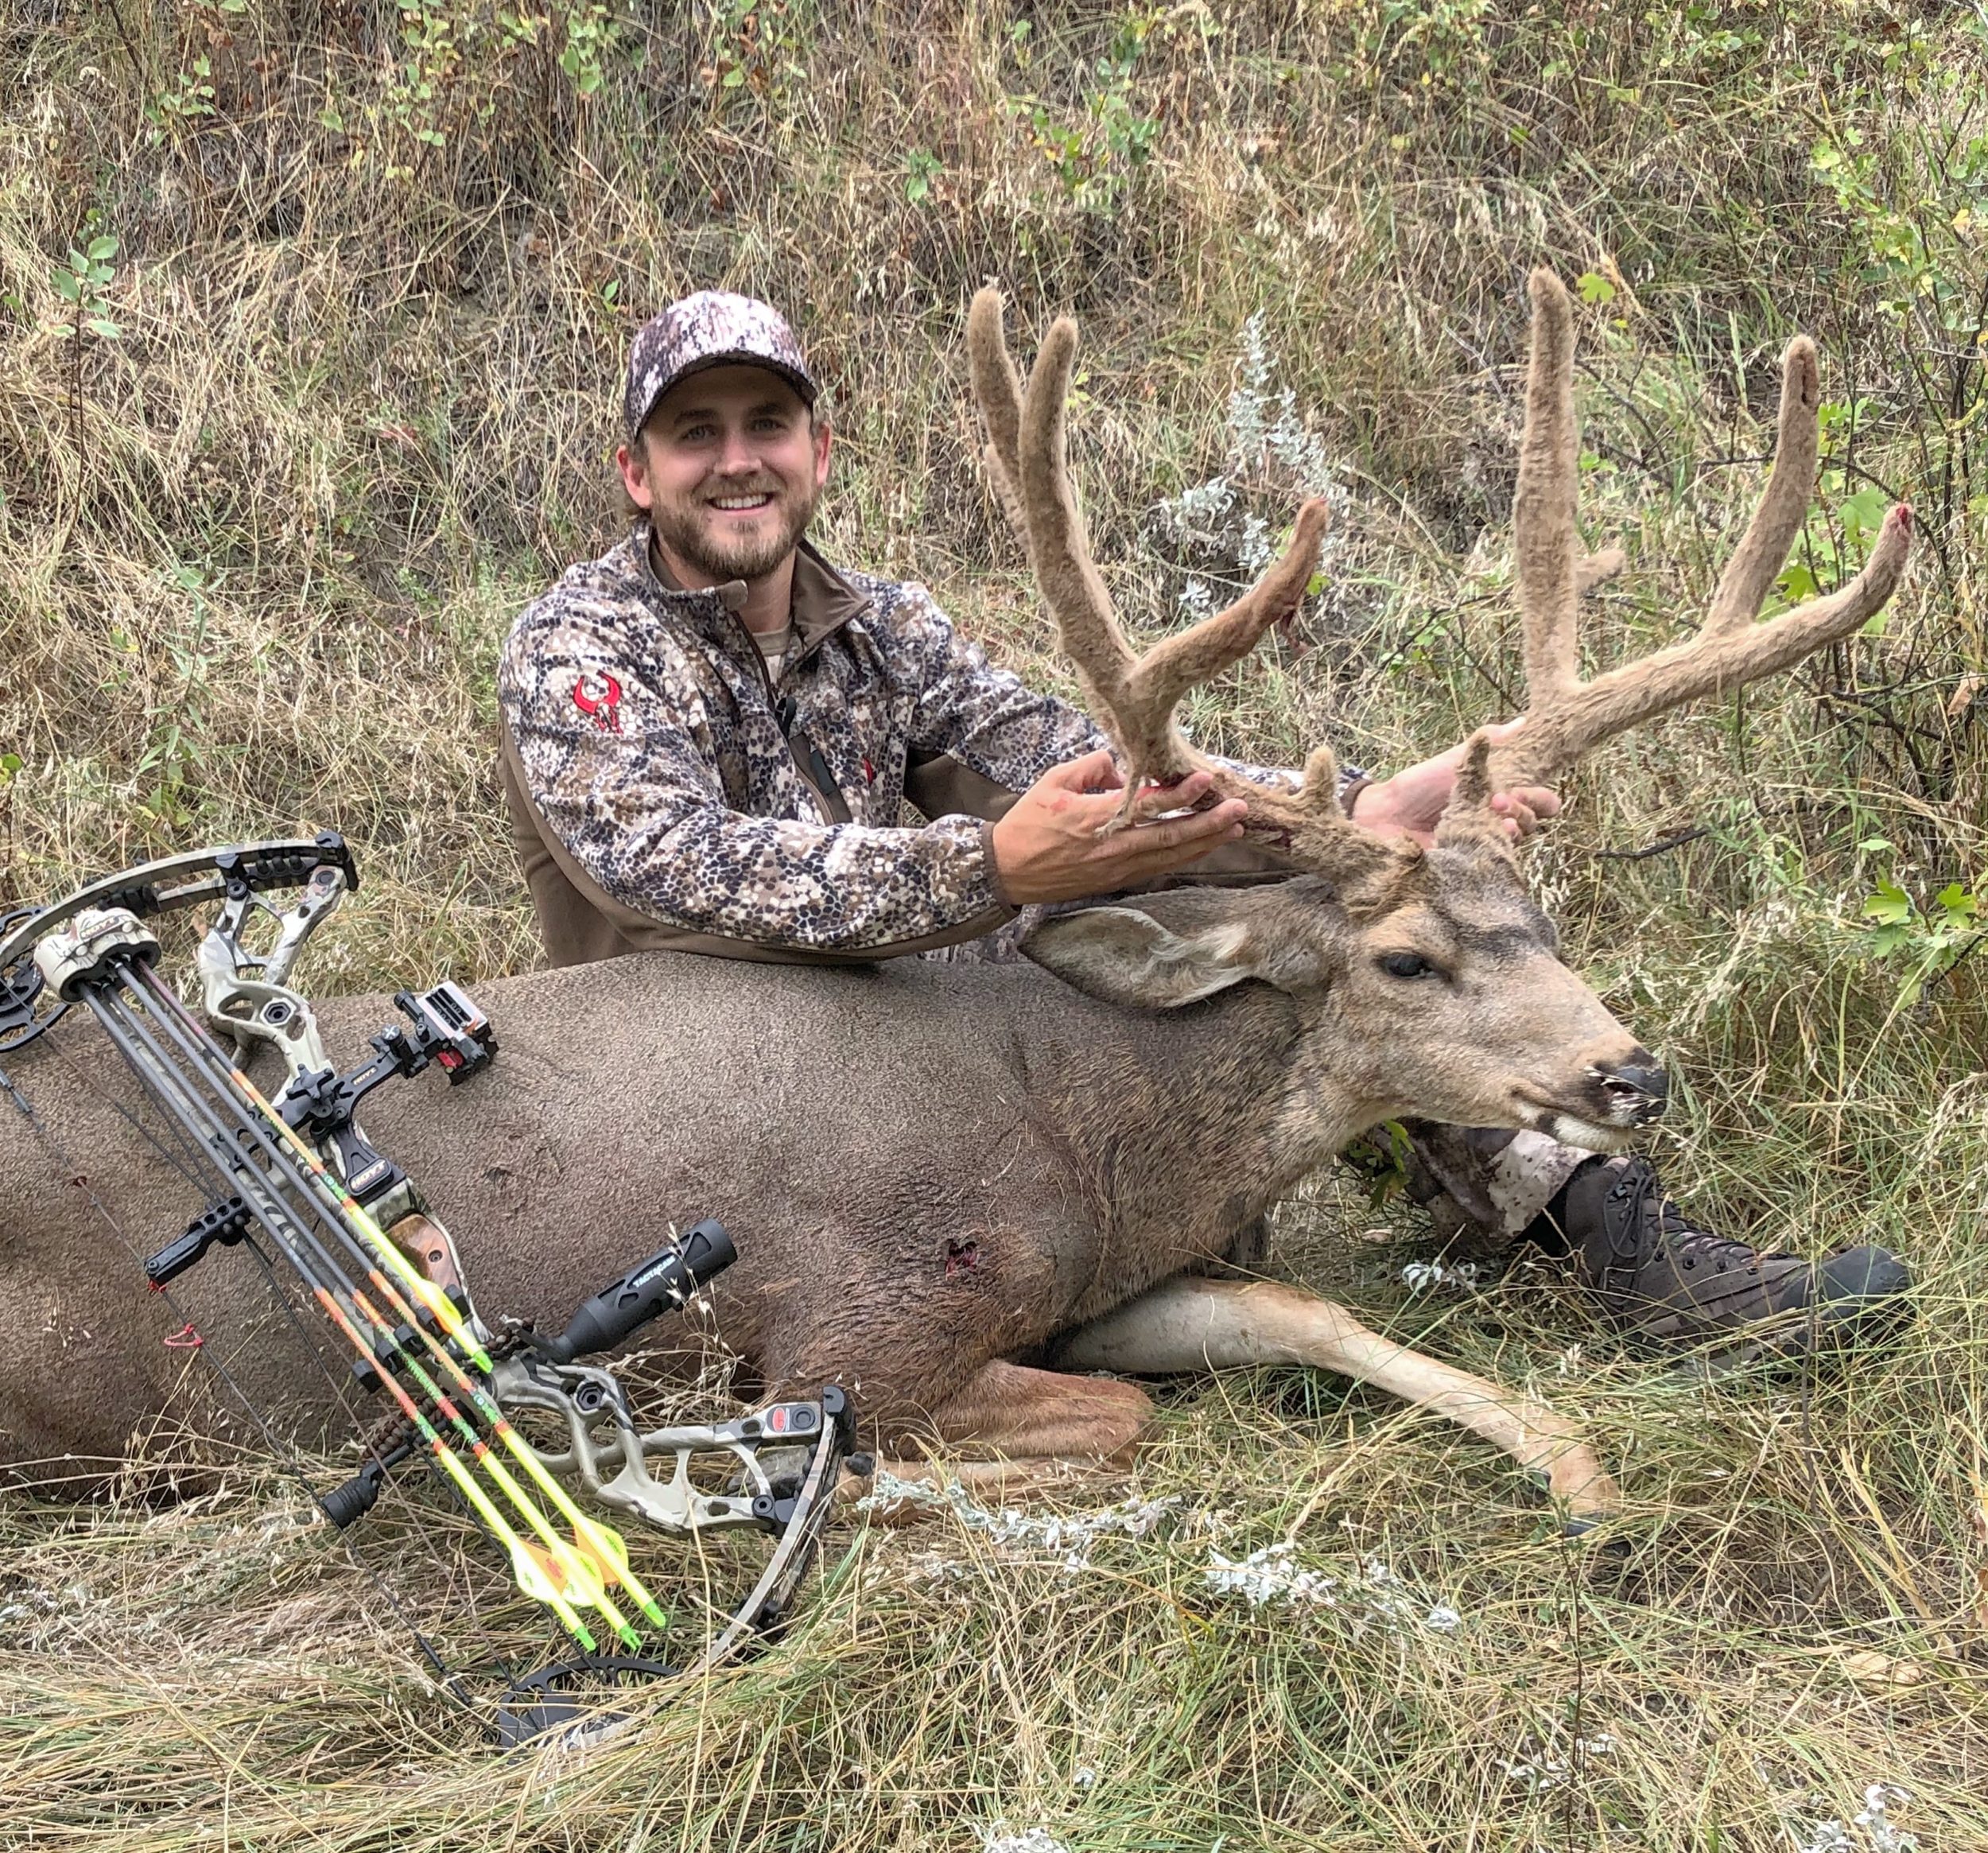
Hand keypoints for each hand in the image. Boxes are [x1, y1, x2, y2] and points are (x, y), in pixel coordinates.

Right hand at [990, 751, 1247, 903]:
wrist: (1006, 870)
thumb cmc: (1027, 822)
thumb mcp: (1053, 782)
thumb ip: (1092, 767)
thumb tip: (1121, 765)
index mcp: (1093, 817)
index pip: (1146, 805)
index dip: (1180, 793)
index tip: (1206, 780)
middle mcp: (1111, 845)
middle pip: (1170, 836)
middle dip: (1208, 824)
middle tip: (1239, 811)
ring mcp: (1115, 867)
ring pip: (1169, 856)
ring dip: (1204, 843)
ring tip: (1234, 829)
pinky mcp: (1115, 880)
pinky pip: (1157, 867)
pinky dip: (1183, 856)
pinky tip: (1203, 846)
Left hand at [1347, 719, 1560, 847]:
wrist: (1385, 814)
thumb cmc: (1419, 786)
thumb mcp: (1454, 761)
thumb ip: (1486, 744)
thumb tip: (1522, 721)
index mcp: (1498, 798)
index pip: (1539, 802)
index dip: (1541, 798)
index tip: (1521, 788)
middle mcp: (1496, 823)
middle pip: (1532, 823)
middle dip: (1525, 810)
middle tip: (1500, 801)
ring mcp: (1484, 843)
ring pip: (1516, 843)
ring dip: (1514, 829)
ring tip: (1499, 819)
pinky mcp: (1469, 862)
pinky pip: (1492, 859)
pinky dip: (1494, 847)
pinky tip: (1488, 837)